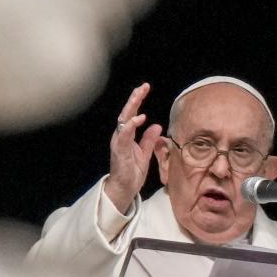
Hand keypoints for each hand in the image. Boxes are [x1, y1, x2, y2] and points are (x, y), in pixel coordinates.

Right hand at [104, 82, 161, 213]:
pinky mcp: (119, 151)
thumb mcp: (145, 154)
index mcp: (127, 136)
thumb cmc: (132, 172)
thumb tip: (157, 126)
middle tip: (143, 87)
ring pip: (123, 120)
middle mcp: (121, 136)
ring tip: (139, 95)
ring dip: (131, 107)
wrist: (124, 189)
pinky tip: (138, 118)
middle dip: (134, 99)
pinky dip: (131, 126)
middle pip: (126, 113)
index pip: (132, 114)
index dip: (137, 101)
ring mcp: (119, 143)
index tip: (145, 88)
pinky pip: (124, 136)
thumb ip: (149, 140)